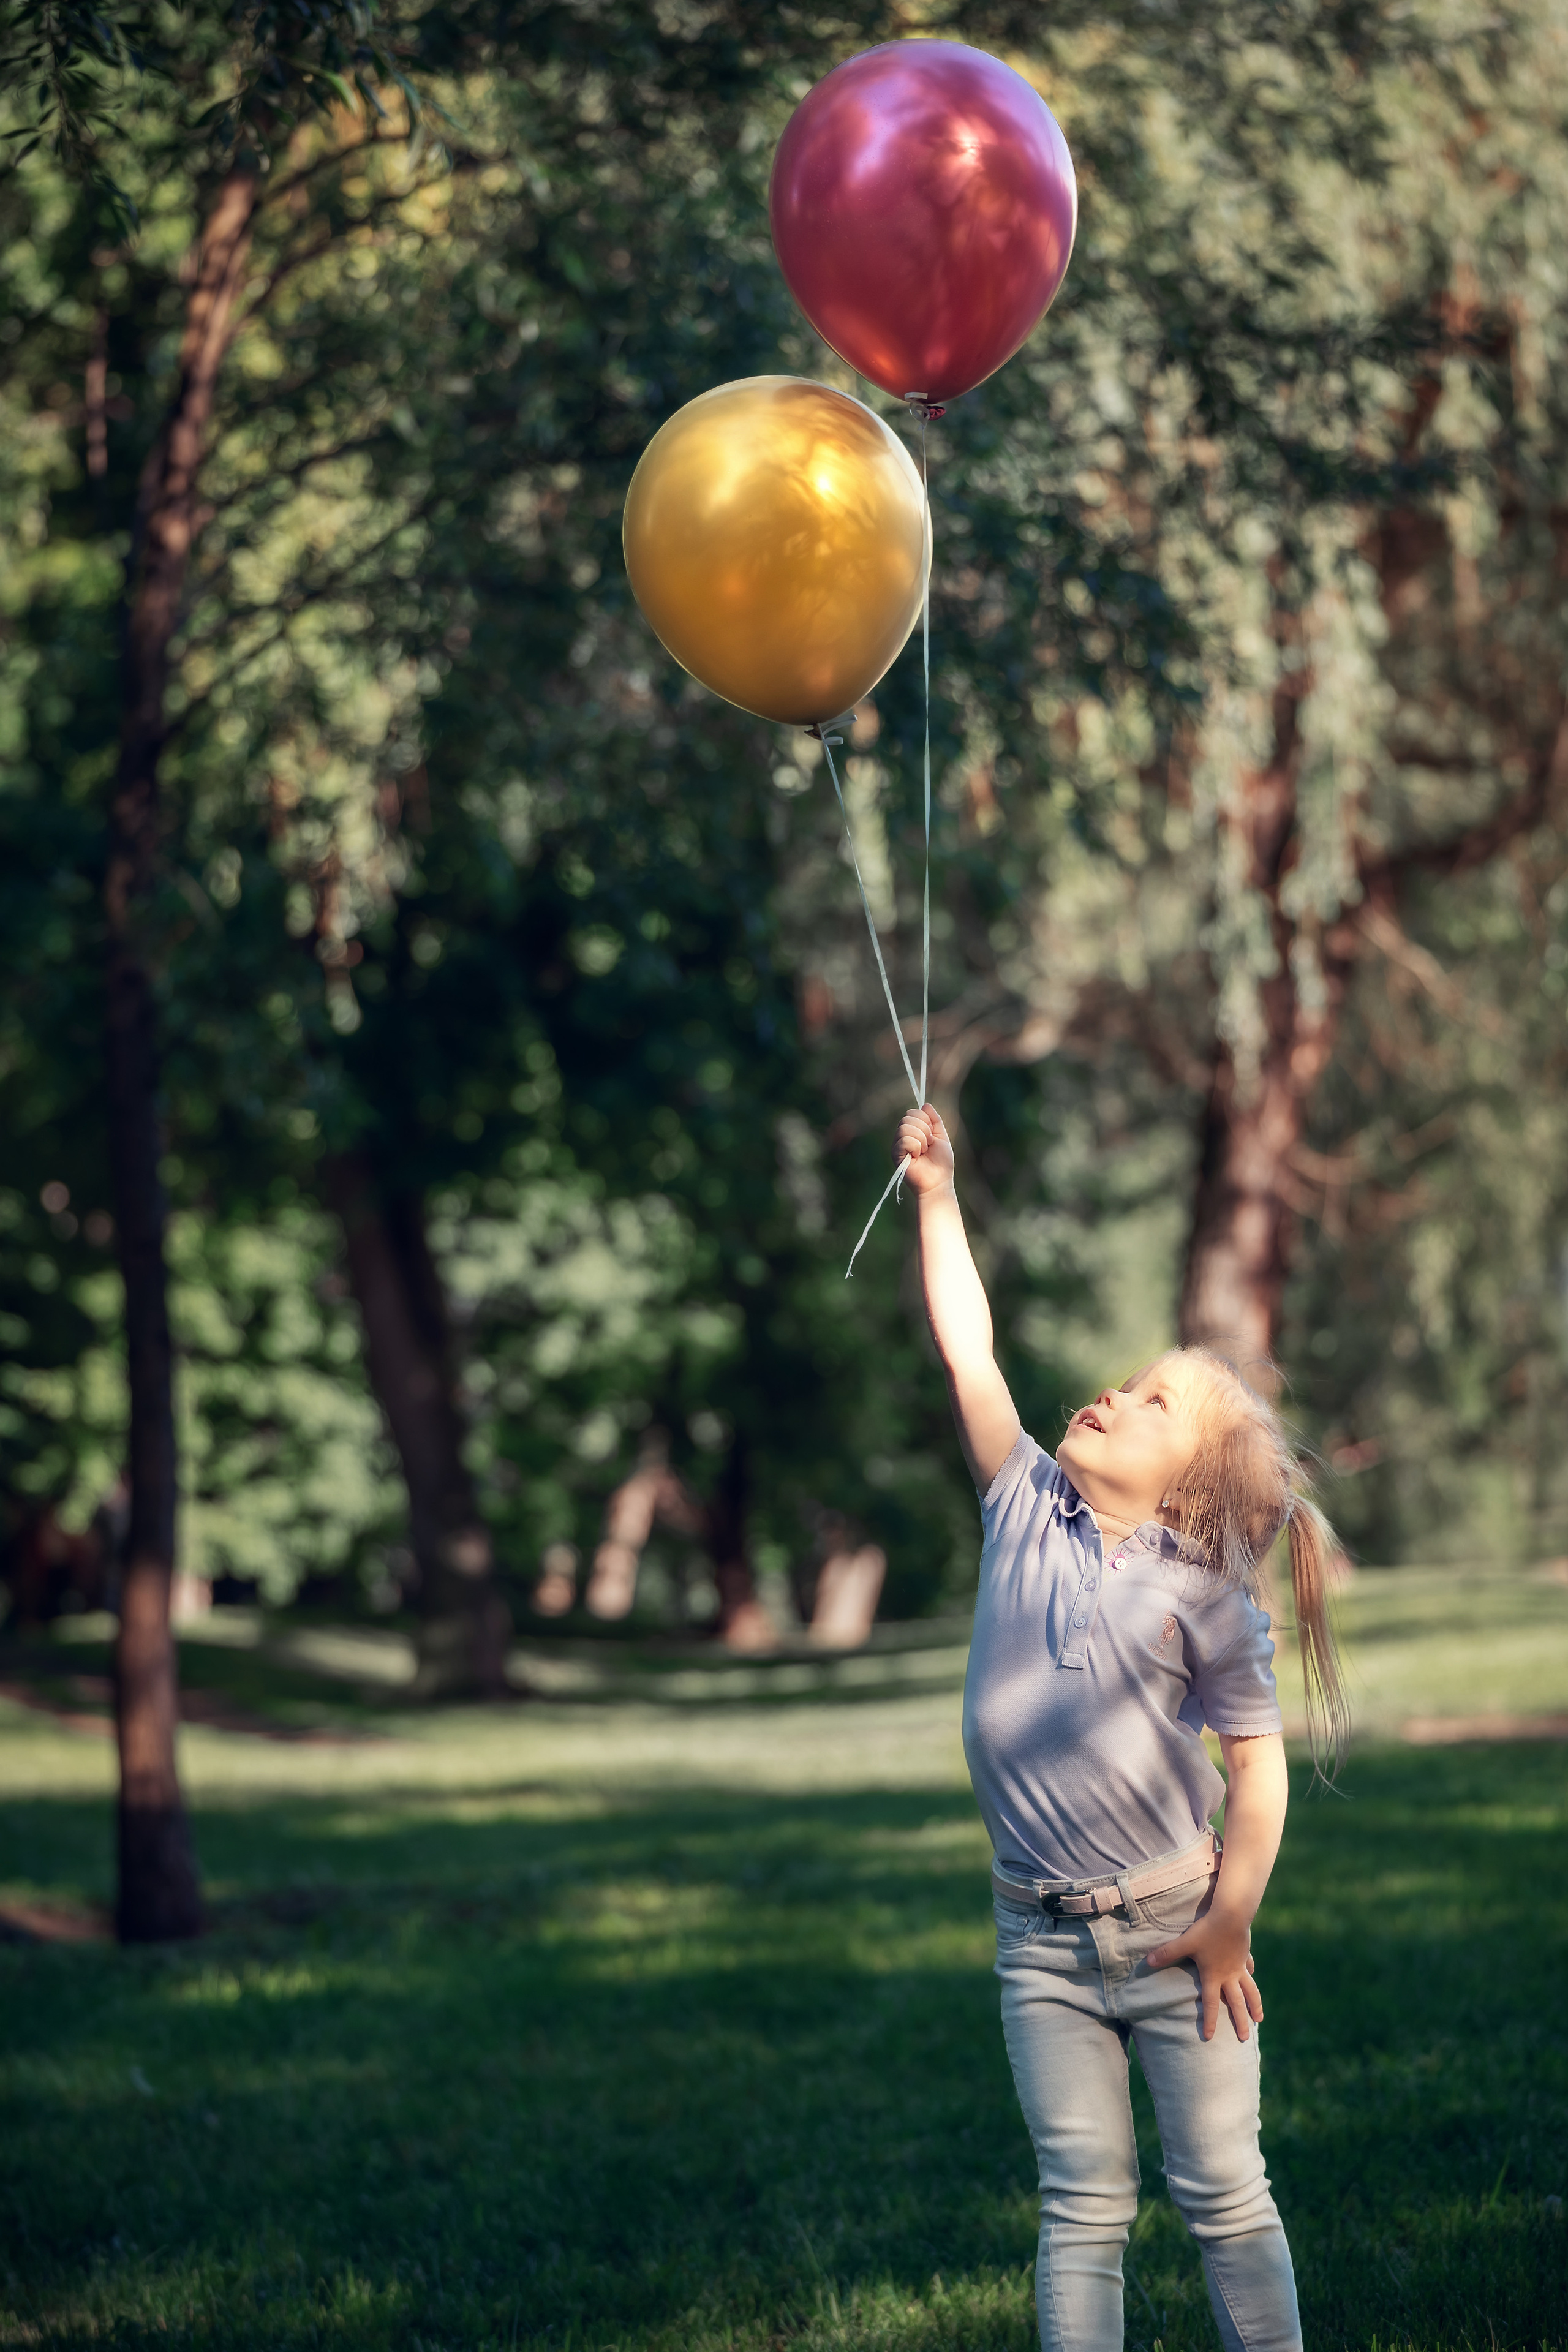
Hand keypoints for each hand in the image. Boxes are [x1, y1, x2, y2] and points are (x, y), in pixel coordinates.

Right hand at [897, 1105, 954, 1195]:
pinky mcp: (895, 1154)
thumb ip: (934, 1120)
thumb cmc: (941, 1162)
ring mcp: (897, 1145)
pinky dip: (916, 1146)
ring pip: (905, 1127)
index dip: (925, 1121)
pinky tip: (917, 1156)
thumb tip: (925, 1104)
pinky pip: (904, 1140)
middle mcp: (902, 1136)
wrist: (939, 1181)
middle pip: (908, 1117)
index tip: (932, 1136)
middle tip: (929, 1144)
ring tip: (924, 1151)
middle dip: (924, 1129)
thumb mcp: (941, 1136)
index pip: (913, 1112)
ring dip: (921, 1139)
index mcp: (913, 1131)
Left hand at [1148, 1908, 1261, 2042]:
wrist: (1231, 1914)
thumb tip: (1147, 1962)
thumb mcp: (1185, 1942)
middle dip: (1241, 2022)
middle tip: (1245, 2038)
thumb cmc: (1207, 1930)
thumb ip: (1167, 1953)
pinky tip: (1252, 1974)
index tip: (1209, 2038)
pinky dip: (1250, 1974)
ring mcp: (1239, 1965)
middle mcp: (1229, 1975)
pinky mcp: (1245, 1954)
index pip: (1210, 2005)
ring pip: (1250, 1990)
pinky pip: (1248, 1967)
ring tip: (1259, 2019)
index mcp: (1214, 1976)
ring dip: (1255, 2005)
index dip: (1209, 2022)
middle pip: (1236, 2003)